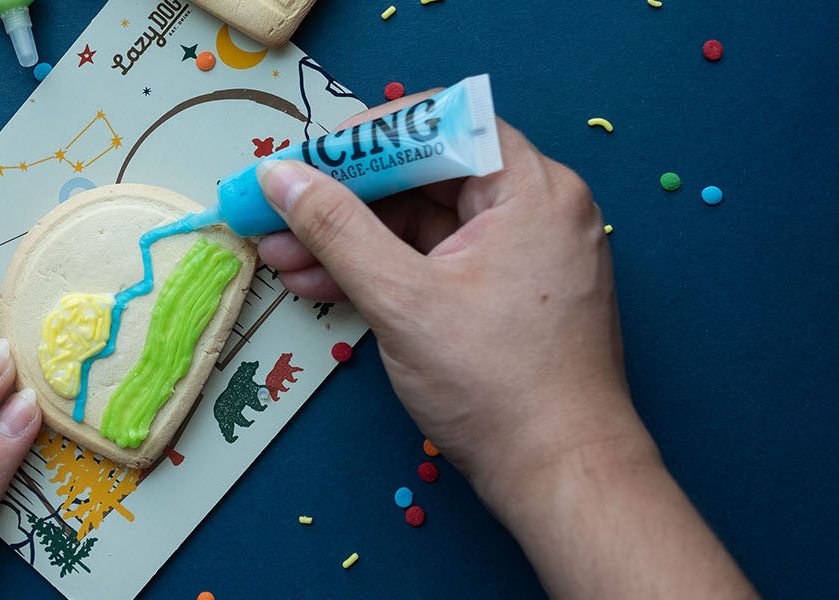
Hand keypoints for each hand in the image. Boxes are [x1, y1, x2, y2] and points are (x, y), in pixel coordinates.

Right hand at [257, 90, 754, 597]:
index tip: (305, 164)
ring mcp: (524, 252)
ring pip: (423, 221)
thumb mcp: (402, 300)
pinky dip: (383, 269)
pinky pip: (436, 258)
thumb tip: (279, 176)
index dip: (364, 138)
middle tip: (277, 213)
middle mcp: (537, 208)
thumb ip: (335, 229)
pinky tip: (322, 284)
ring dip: (351, 238)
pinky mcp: (508, 292)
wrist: (560, 475)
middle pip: (424, 173)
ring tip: (282, 259)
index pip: (438, 124)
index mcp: (531, 189)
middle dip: (344, 197)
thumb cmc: (498, 387)